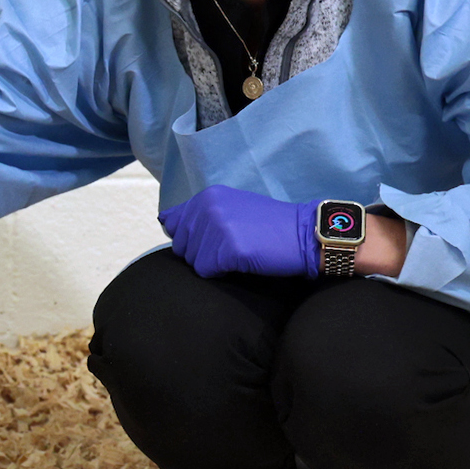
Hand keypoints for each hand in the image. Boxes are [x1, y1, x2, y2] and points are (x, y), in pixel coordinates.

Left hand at [157, 185, 318, 278]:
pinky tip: (244, 261)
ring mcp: (217, 227)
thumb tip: (165, 221)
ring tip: (241, 252)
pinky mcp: (227, 249)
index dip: (194, 239)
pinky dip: (223, 273)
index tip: (219, 238)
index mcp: (207, 196)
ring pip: (194, 261)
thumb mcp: (231, 207)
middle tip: (234, 246)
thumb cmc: (269, 226)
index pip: (174, 225)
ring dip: (214, 264)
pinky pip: (206, 271)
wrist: (305, 234)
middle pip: (182, 246)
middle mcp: (208, 207)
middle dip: (203, 253)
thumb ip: (198, 212)